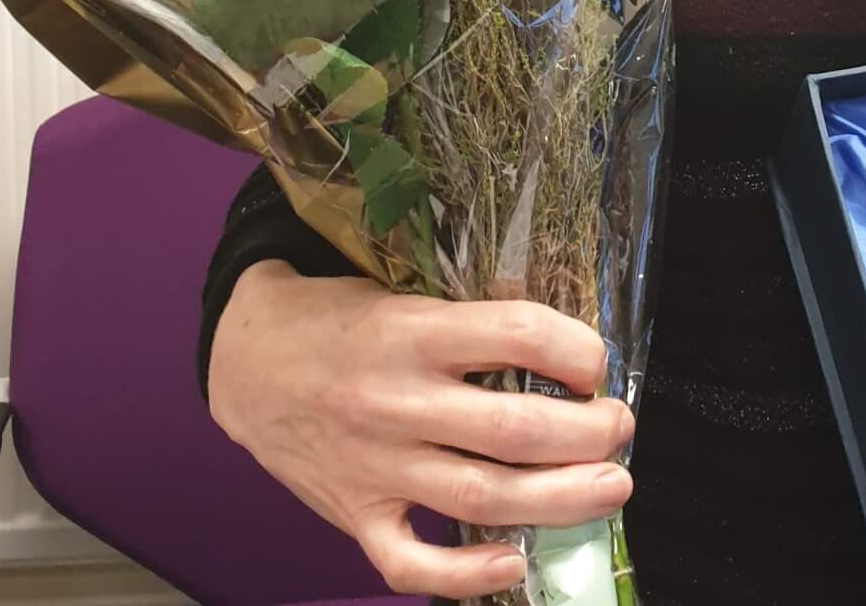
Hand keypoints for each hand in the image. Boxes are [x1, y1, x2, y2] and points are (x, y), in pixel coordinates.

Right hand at [208, 261, 633, 599]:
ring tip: (611, 486)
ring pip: (483, 497)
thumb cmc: (336, 318)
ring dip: (560, 498)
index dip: (574, 348)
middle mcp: (397, 400)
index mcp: (413, 330)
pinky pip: (411, 562)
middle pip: (514, 429)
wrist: (245, 359)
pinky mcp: (353, 514)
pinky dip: (466, 574)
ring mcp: (375, 465)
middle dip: (587, 433)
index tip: (597, 361)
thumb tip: (556, 341)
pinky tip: (515, 561)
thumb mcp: (399, 291)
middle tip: (620, 427)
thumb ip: (465, 319)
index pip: (516, 333)